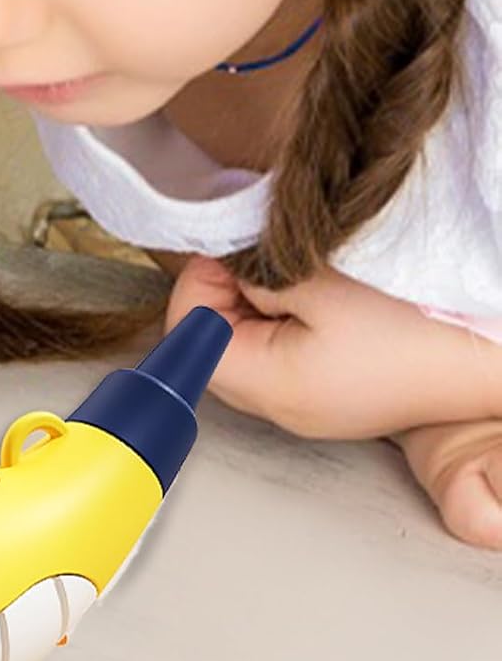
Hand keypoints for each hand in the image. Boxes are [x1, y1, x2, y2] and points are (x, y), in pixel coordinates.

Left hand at [164, 255, 501, 439]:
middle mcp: (281, 410)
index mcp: (271, 386)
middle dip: (224, 295)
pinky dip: (283, 324)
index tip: (230, 249)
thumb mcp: (324, 283)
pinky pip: (280, 360)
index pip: (190, 336)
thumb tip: (222, 263)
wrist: (490, 364)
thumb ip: (258, 273)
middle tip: (260, 258)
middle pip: (212, 347)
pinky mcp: (331, 399)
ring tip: (298, 279)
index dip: (200, 284)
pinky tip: (317, 301)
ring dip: (255, 308)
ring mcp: (307, 409)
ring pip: (244, 351)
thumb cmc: (417, 326)